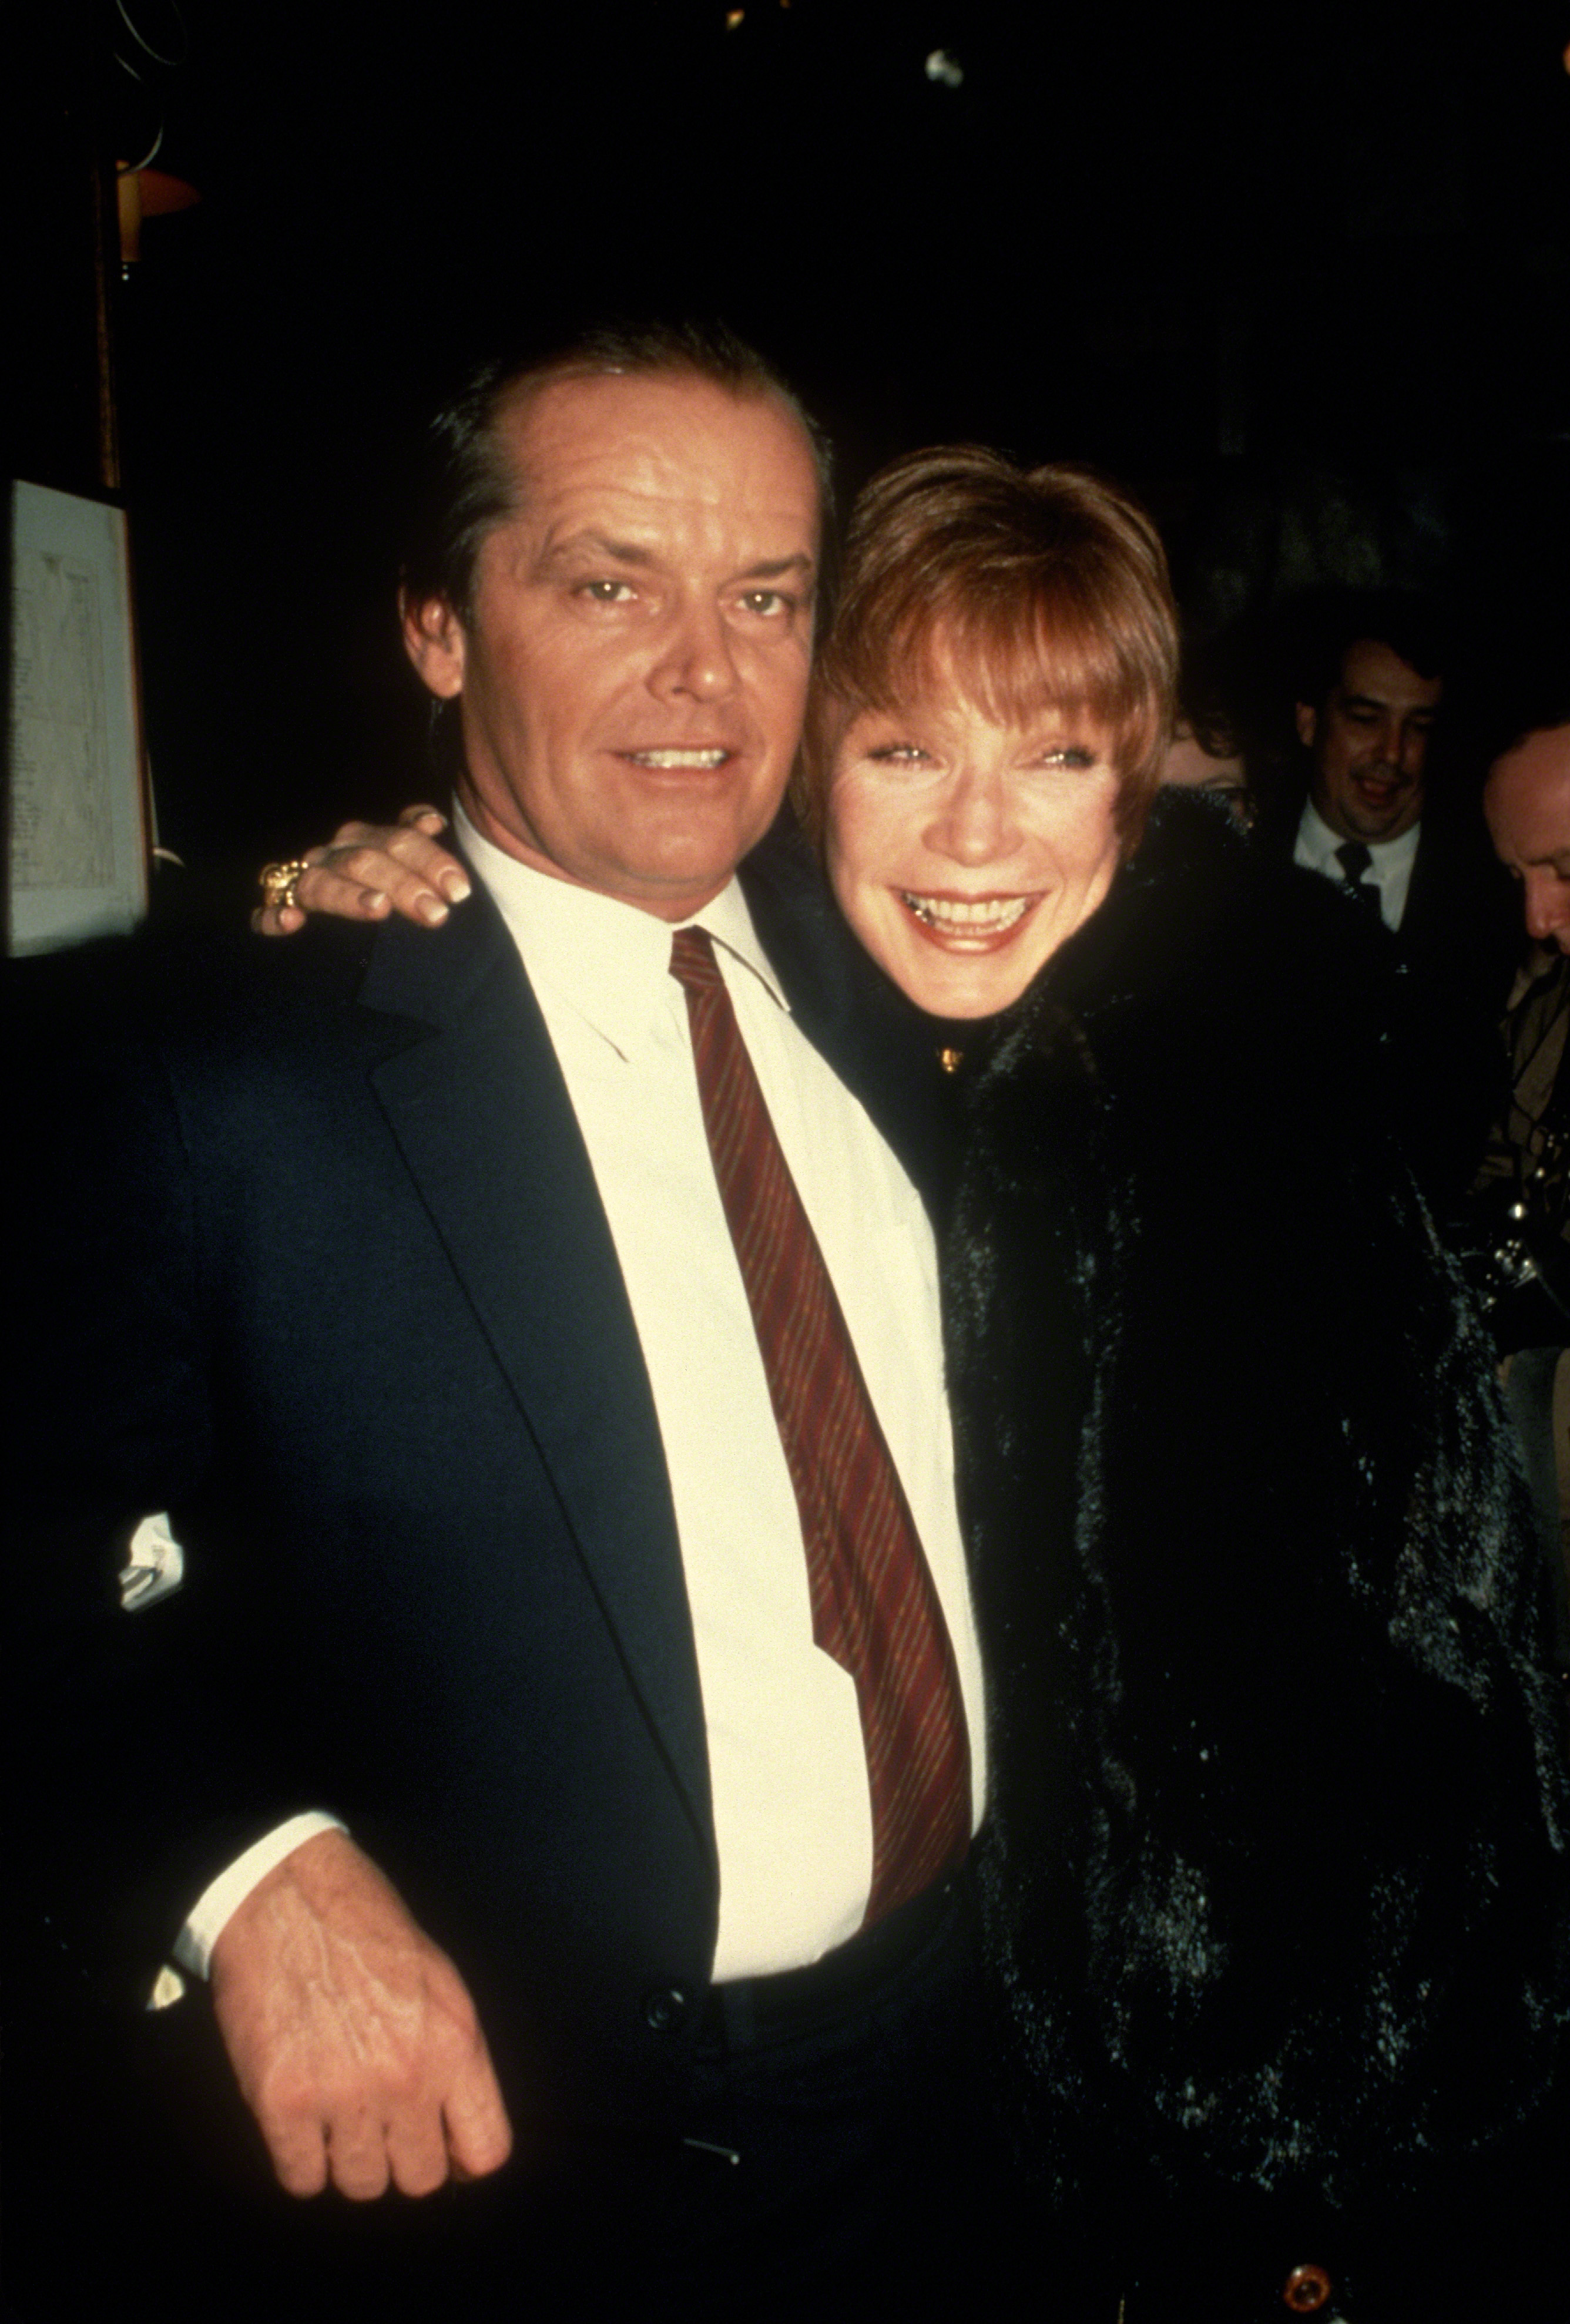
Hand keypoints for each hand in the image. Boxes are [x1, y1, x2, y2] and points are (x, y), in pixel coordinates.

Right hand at [209, 1828, 512, 2198]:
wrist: (286, 1896)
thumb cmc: (363, 1929)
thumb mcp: (438, 1982)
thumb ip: (453, 2056)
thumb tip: (456, 2126)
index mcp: (454, 2041)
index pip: (487, 2149)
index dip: (462, 2158)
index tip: (441, 2146)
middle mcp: (408, 2076)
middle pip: (419, 2178)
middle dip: (400, 2156)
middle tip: (378, 2121)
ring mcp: (345, 2093)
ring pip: (361, 2185)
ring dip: (347, 2159)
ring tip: (336, 2112)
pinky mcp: (283, 2103)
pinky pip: (301, 2178)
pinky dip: (299, 2159)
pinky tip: (299, 2118)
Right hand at [253, 807, 470, 935]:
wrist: (317, 906)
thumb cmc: (372, 881)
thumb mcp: (396, 857)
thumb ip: (414, 839)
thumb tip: (433, 821)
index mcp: (366, 839)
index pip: (400, 839)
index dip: (431, 861)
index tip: (459, 890)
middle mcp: (334, 854)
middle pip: (368, 860)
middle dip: (404, 884)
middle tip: (438, 914)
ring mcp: (304, 880)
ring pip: (324, 883)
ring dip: (350, 896)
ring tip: (380, 908)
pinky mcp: (279, 906)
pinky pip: (269, 907)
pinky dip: (274, 913)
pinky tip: (292, 920)